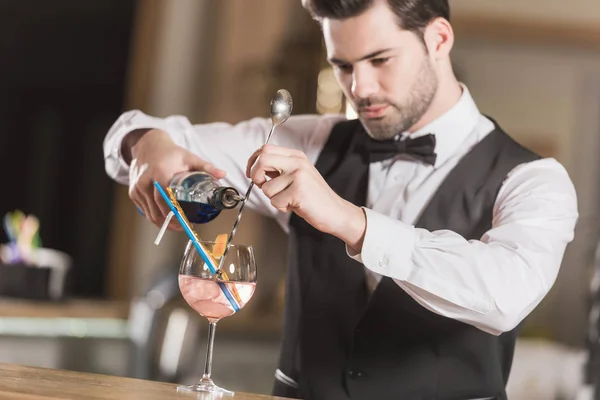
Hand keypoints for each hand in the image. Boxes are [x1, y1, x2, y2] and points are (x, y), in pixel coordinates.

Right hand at [126, 129, 225, 228]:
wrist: (148, 145)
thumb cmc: (170, 153)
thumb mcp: (189, 157)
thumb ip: (206, 167)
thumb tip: (223, 174)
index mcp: (160, 173)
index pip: (165, 200)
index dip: (175, 214)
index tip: (186, 223)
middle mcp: (145, 182)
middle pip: (157, 211)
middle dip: (171, 223)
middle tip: (185, 228)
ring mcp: (137, 189)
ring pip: (150, 214)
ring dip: (163, 223)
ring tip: (177, 225)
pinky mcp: (133, 193)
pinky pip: (145, 211)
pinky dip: (155, 217)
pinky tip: (166, 219)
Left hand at [246, 144, 365, 250]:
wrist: (335, 212)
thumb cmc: (314, 196)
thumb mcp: (298, 175)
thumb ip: (279, 169)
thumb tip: (255, 168)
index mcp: (297, 156)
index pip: (265, 149)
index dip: (253, 161)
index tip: (252, 173)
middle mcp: (298, 162)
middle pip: (262, 159)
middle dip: (255, 175)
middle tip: (261, 185)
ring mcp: (298, 176)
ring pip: (266, 187)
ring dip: (273, 198)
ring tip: (290, 199)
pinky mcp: (298, 191)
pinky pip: (275, 201)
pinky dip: (282, 207)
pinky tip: (295, 205)